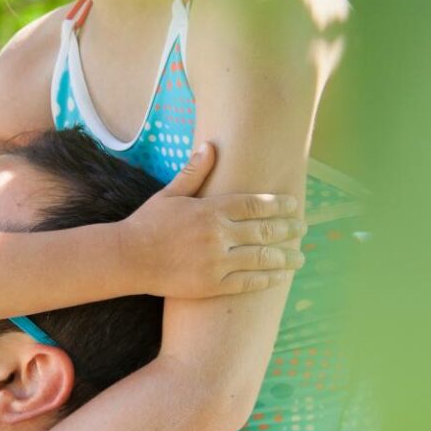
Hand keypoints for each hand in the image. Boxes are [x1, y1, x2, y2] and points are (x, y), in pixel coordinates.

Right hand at [120, 142, 305, 297]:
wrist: (127, 258)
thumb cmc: (147, 223)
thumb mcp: (170, 194)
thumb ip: (194, 172)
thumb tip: (210, 146)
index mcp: (210, 209)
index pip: (255, 204)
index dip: (278, 205)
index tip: (294, 206)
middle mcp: (218, 234)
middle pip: (264, 230)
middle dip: (288, 230)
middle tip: (303, 229)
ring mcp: (216, 261)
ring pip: (261, 258)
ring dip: (285, 257)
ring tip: (300, 257)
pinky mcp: (212, 285)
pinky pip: (247, 282)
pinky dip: (266, 279)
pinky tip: (279, 277)